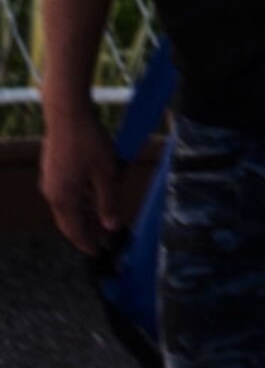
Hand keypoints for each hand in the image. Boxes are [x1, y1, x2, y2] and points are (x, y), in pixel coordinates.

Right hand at [38, 113, 121, 256]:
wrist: (67, 114)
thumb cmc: (88, 142)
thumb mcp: (106, 173)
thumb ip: (108, 201)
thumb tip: (110, 226)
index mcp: (63, 198)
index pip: (75, 230)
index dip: (87, 243)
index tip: (98, 253)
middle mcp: (51, 193)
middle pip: (69, 220)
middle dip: (86, 231)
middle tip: (102, 240)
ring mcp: (50, 181)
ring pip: (69, 206)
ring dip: (85, 214)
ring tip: (103, 219)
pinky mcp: (53, 170)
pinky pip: (67, 192)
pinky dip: (81, 199)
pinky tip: (95, 195)